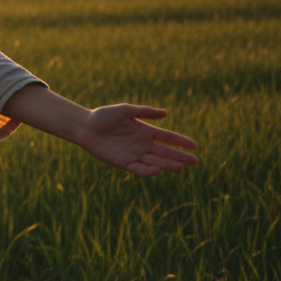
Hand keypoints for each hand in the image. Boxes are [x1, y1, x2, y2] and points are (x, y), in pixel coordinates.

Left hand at [76, 104, 198, 176]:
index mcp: (145, 131)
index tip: (195, 146)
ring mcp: (133, 154)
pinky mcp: (123, 162)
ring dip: (167, 165)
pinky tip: (157, 169)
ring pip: (155, 161)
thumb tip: (166, 113)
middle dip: (180, 156)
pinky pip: (138, 168)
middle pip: (165, 151)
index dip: (181, 142)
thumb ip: (144, 112)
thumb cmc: (103, 116)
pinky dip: (147, 170)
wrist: (85, 127)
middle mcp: (142, 144)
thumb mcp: (125, 110)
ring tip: (180, 168)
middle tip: (195, 162)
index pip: (168, 137)